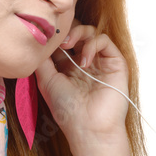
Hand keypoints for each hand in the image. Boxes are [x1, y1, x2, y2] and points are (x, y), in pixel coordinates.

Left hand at [35, 22, 129, 147]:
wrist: (89, 127)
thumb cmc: (67, 110)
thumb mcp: (46, 81)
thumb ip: (43, 59)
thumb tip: (39, 39)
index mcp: (68, 66)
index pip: (63, 40)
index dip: (55, 34)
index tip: (46, 36)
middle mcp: (84, 62)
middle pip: (77, 31)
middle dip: (67, 29)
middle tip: (58, 38)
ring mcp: (100, 61)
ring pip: (91, 32)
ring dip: (78, 33)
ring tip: (68, 45)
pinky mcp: (115, 63)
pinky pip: (104, 41)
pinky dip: (92, 44)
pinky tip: (83, 61)